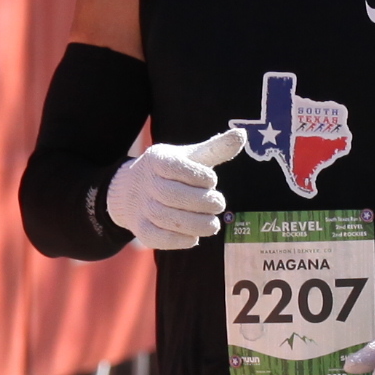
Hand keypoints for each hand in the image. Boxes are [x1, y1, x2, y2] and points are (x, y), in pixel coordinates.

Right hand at [104, 127, 242, 250]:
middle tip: (219, 204)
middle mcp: (146, 182)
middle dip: (200, 202)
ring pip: (165, 218)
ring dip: (194, 224)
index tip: (213, 181)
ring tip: (213, 225)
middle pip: (171, 195)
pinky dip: (177, 240)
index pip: (174, 167)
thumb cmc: (172, 172)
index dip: (197, 175)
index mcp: (157, 160)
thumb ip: (215, 148)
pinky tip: (194, 238)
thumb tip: (242, 134)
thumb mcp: (190, 157)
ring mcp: (141, 207)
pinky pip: (156, 237)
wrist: (132, 191)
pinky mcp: (141, 229)